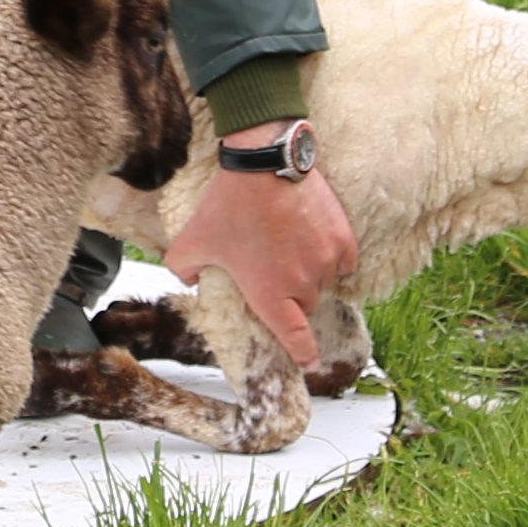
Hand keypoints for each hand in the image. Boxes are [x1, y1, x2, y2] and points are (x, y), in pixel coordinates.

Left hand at [176, 128, 355, 370]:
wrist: (265, 162)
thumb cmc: (230, 203)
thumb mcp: (193, 240)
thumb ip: (183, 268)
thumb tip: (189, 279)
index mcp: (269, 294)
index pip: (293, 336)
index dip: (302, 354)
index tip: (310, 364)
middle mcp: (303, 283)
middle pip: (305, 306)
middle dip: (292, 299)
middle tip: (274, 276)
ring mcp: (326, 260)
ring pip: (324, 282)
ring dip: (311, 276)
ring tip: (288, 250)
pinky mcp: (342, 236)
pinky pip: (344, 262)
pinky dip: (333, 260)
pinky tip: (316, 246)